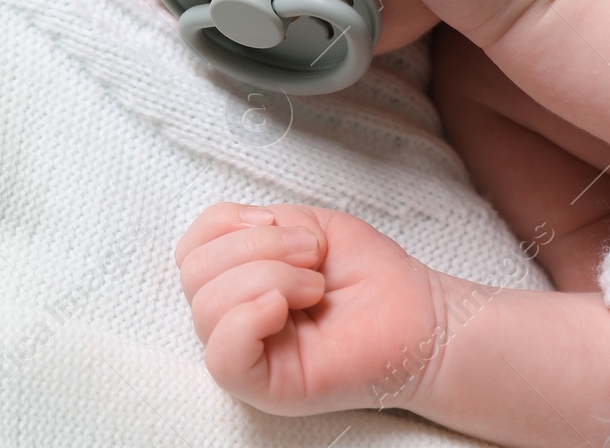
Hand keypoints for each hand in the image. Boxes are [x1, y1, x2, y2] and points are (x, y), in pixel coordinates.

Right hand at [175, 202, 447, 415]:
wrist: (419, 317)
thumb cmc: (369, 274)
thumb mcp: (306, 223)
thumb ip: (258, 223)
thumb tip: (233, 239)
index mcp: (235, 280)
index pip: (190, 248)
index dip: (228, 223)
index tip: (279, 223)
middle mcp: (231, 318)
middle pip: (194, 272)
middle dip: (257, 247)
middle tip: (310, 257)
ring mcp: (246, 354)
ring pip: (206, 306)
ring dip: (267, 277)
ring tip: (313, 287)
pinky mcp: (263, 387)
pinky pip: (222, 356)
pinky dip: (248, 318)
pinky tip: (284, 309)